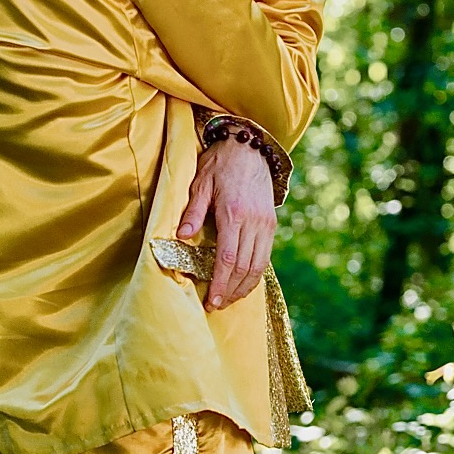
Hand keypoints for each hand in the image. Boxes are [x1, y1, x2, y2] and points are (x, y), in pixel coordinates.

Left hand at [176, 137, 276, 309]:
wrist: (250, 148)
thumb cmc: (219, 164)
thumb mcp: (199, 183)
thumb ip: (192, 211)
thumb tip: (181, 236)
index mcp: (233, 213)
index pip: (228, 258)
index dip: (219, 283)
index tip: (210, 300)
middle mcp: (254, 222)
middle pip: (245, 268)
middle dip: (230, 291)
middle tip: (216, 305)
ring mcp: (266, 224)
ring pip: (259, 266)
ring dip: (244, 287)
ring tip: (228, 299)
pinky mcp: (272, 224)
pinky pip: (265, 256)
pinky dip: (254, 274)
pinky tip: (242, 283)